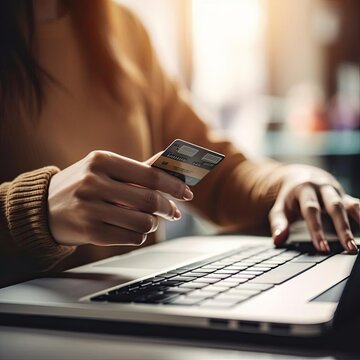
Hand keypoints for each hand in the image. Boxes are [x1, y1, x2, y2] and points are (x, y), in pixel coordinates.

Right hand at [48, 151, 192, 246]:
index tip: (187, 193)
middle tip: (174, 212)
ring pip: (143, 221)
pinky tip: (134, 229)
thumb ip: (137, 169)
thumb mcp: (104, 169)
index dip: (174, 186)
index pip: (150, 175)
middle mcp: (94, 182)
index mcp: (102, 160)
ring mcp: (90, 208)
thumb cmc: (82, 184)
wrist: (42, 207)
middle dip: (168, 208)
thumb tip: (171, 168)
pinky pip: (131, 237)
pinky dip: (139, 235)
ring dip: (153, 223)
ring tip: (151, 221)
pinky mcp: (90, 231)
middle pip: (150, 200)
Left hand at [269, 164, 358, 252]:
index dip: (317, 229)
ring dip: (359, 221)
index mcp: (304, 190)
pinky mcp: (345, 196)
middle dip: (342, 228)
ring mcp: (336, 191)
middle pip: (334, 207)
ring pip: (350, 205)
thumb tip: (277, 240)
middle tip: (349, 248)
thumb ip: (279, 223)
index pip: (311, 210)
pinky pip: (357, 205)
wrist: (301, 177)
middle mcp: (322, 188)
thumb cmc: (290, 198)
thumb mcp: (280, 208)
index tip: (322, 248)